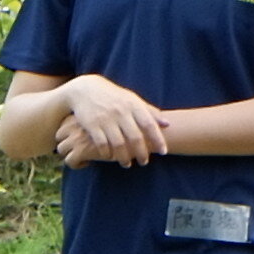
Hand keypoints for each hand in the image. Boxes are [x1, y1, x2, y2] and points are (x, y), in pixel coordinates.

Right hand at [52, 77, 172, 167]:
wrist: (85, 90)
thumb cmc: (114, 97)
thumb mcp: (132, 100)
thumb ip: (149, 111)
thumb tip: (167, 124)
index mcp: (133, 105)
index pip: (149, 124)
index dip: (158, 139)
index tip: (163, 152)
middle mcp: (121, 112)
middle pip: (135, 137)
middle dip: (141, 152)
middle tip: (144, 162)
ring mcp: (106, 119)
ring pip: (119, 144)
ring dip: (124, 157)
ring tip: (127, 164)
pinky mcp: (92, 125)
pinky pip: (102, 144)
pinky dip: (107, 153)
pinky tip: (110, 157)